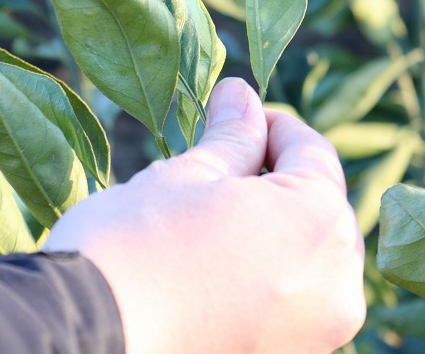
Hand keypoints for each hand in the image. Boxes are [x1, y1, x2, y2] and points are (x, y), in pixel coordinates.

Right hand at [43, 78, 365, 353]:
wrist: (85, 339)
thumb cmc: (134, 246)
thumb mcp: (186, 176)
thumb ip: (231, 137)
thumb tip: (242, 96)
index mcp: (321, 224)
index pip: (314, 153)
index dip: (272, 125)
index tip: (234, 115)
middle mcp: (339, 286)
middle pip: (318, 207)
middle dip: (274, 179)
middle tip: (219, 164)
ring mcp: (319, 333)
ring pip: (307, 257)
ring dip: (271, 228)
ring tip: (213, 216)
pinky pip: (292, 301)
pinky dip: (265, 274)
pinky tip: (216, 263)